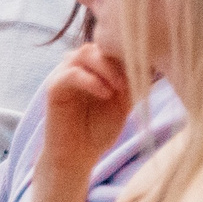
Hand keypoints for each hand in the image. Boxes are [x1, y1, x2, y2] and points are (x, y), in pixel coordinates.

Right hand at [40, 44, 134, 178]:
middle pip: (99, 44)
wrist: (78, 157)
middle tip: (132, 77)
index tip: (147, 67)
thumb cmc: (100, 130)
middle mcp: (79, 66)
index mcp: (95, 67)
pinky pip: (71, 74)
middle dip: (118, 58)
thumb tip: (148, 61)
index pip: (112, 45)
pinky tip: (106, 94)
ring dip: (106, 67)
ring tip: (119, 87)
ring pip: (84, 53)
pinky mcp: (54, 88)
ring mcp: (64, 74)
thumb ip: (131, 81)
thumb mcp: (123, 102)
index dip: (129, 52)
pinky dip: (91, 80)